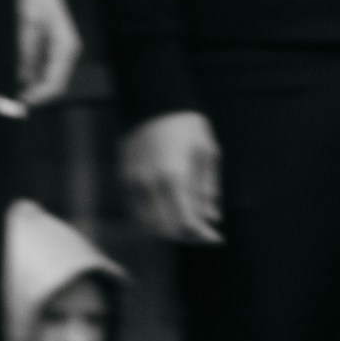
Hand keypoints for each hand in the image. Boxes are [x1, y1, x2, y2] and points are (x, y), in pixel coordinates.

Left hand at [11, 0, 81, 111]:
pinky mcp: (53, 49)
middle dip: (35, 96)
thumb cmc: (36, 0)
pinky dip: (31, 78)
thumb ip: (26, 53)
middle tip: (12, 101)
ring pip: (50, 80)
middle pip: (55, 85)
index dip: (38, 97)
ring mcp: (61, 51)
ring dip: (32, 88)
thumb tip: (22, 79)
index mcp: (66, 48)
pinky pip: (44, 70)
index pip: (56, 83)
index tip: (19, 103)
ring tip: (11, 92)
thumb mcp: (27, 26)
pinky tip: (17, 78)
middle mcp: (67, 52)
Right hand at [123, 108, 223, 243]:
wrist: (155, 101)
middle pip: (164, 228)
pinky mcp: (122, 180)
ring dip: (168, 230)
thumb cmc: (187, 125)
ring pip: (147, 224)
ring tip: (189, 226)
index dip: (201, 235)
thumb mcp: (207, 151)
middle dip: (187, 236)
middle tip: (205, 234)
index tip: (216, 239)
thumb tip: (212, 217)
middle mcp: (148, 185)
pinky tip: (168, 215)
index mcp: (173, 177)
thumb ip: (207, 187)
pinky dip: (151, 220)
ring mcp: (131, 183)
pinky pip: (135, 211)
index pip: (184, 221)